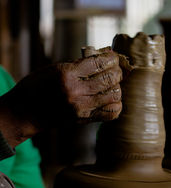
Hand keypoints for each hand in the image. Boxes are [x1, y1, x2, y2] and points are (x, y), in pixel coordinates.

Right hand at [0, 49, 121, 146]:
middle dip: (117, 72)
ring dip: (117, 88)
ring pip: (114, 96)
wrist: (26, 112)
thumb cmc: (37, 86)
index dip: (111, 58)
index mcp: (67, 74)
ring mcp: (82, 107)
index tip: (113, 57)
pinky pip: (110, 114)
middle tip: (117, 70)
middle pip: (109, 79)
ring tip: (113, 85)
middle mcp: (76, 92)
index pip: (98, 63)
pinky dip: (115, 105)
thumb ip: (79, 66)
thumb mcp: (55, 69)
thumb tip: (102, 60)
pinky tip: (111, 100)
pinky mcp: (84, 119)